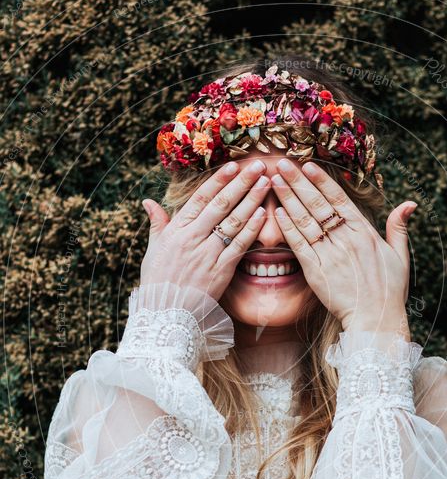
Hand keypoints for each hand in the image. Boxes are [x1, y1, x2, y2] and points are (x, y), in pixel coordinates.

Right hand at [140, 159, 269, 300]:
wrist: (165, 314)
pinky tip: (263, 215)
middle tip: (258, 166)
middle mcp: (192, 238)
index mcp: (176, 230)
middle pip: (221, 205)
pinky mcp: (220, 271)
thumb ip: (157, 224)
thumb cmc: (158, 282)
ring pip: (233, 222)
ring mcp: (207, 254)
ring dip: (252, 201)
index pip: (200, 198)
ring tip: (266, 183)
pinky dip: (251, 230)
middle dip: (241, 183)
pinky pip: (238, 247)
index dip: (218, 180)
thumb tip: (148, 202)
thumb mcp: (153, 250)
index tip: (233, 164)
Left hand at [270, 159, 416, 339]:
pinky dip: (288, 229)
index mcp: (364, 232)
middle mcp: (346, 239)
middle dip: (297, 182)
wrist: (376, 320)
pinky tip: (276, 213)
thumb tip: (409, 204)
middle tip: (281, 163)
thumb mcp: (400, 256)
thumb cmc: (389, 290)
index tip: (306, 165)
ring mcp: (330, 255)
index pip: (339, 199)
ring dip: (287, 199)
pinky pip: (299, 246)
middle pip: (317, 204)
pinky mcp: (317, 272)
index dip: (321, 181)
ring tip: (273, 181)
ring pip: (305, 221)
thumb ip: (399, 227)